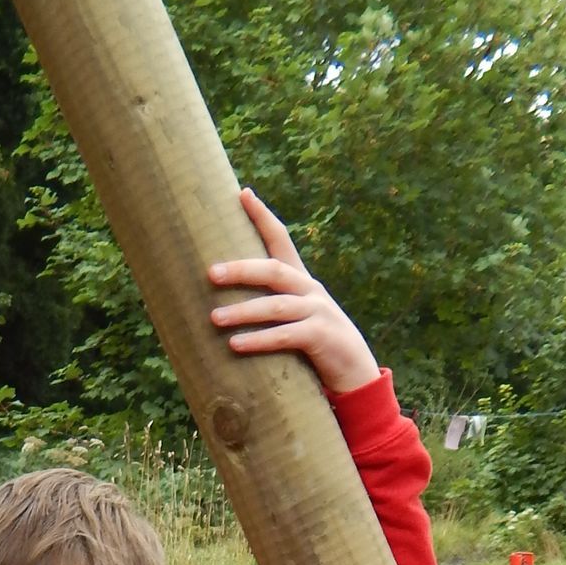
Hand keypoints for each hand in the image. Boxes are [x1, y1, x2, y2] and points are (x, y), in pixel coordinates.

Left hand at [207, 188, 379, 394]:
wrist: (354, 370)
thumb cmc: (314, 343)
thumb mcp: (294, 317)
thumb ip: (269, 305)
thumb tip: (219, 299)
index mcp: (301, 280)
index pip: (281, 239)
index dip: (262, 216)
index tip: (243, 194)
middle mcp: (310, 289)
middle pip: (273, 270)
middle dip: (241, 270)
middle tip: (210, 273)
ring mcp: (317, 312)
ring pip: (275, 306)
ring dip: (243, 312)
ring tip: (214, 317)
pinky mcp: (321, 337)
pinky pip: (285, 336)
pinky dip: (259, 340)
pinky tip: (235, 344)